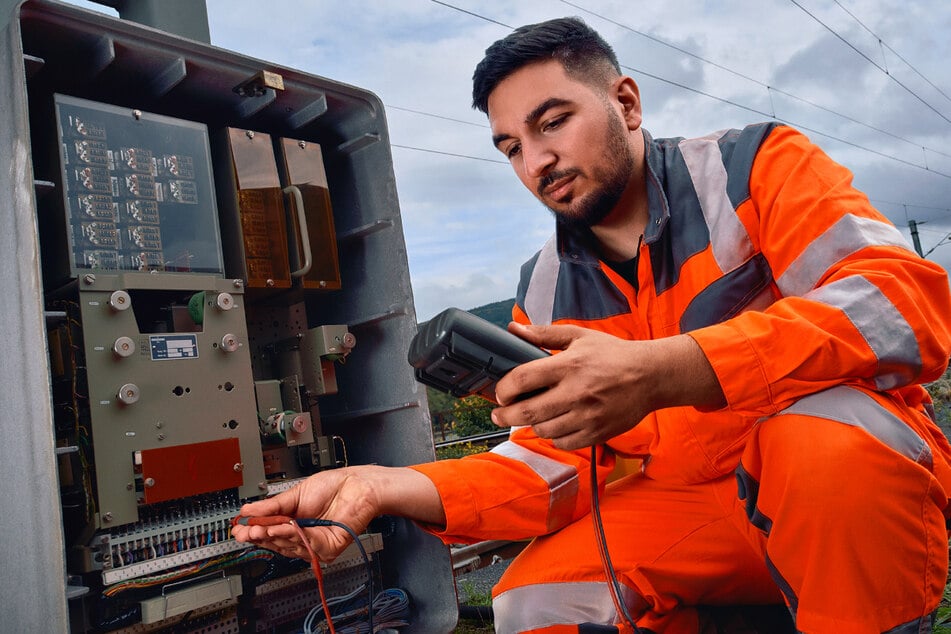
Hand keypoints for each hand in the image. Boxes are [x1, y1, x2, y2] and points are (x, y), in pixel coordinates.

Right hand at [230, 467, 380, 560]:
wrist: (357, 485)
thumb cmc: (333, 487)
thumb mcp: (295, 495)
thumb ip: (272, 506)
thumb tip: (249, 511)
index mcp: (293, 523)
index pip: (269, 533)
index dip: (254, 532)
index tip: (239, 529)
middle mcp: (302, 536)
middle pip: (276, 543)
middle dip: (260, 536)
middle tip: (246, 532)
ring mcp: (314, 543)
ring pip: (289, 546)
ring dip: (275, 536)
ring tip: (262, 529)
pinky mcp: (327, 548)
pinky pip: (307, 546)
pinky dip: (294, 537)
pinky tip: (283, 528)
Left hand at [490, 323, 723, 449]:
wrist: (652, 376)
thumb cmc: (613, 354)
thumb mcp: (579, 336)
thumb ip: (544, 334)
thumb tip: (514, 328)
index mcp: (569, 365)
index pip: (523, 379)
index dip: (504, 389)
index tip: (499, 392)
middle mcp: (576, 393)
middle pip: (527, 412)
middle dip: (505, 415)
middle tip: (498, 414)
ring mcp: (588, 416)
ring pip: (544, 430)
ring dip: (531, 424)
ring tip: (531, 416)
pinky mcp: (597, 433)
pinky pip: (564, 443)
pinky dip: (554, 437)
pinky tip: (554, 426)